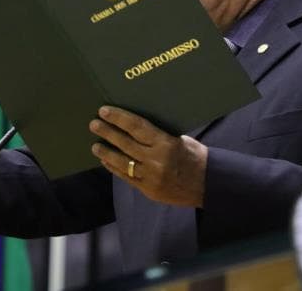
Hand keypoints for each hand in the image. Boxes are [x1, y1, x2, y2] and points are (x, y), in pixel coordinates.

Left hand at [89, 105, 206, 206]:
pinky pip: (127, 178)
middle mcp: (155, 160)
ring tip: (95, 145)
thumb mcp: (181, 139)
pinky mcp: (148, 190)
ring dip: (106, 152)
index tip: (105, 111)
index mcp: (165, 143)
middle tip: (93, 124)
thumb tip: (136, 125)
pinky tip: (106, 161)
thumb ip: (158, 135)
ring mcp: (150, 177)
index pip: (136, 127)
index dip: (118, 118)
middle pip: (125, 143)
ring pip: (122, 162)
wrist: (208, 185)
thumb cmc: (195, 157)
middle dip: (107, 133)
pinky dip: (115, 168)